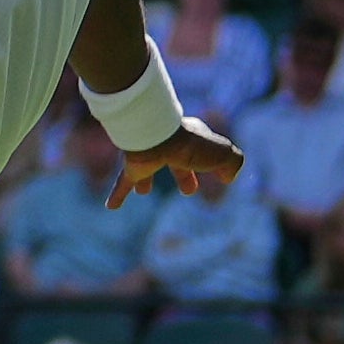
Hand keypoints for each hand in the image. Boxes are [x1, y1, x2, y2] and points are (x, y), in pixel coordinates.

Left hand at [105, 120, 243, 206]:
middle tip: (188, 189)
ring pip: (148, 168)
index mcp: (192, 138)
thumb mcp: (223, 153)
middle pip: (177, 161)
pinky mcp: (134, 165)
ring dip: (146, 179)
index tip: (221, 174)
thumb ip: (232, 163)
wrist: (158, 136)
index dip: (211, 161)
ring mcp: (150, 153)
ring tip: (143, 192)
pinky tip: (111, 207)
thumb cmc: (192, 145)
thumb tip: (228, 177)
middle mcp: (170, 144)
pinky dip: (118, 194)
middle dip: (183, 174)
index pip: (203, 150)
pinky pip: (124, 181)